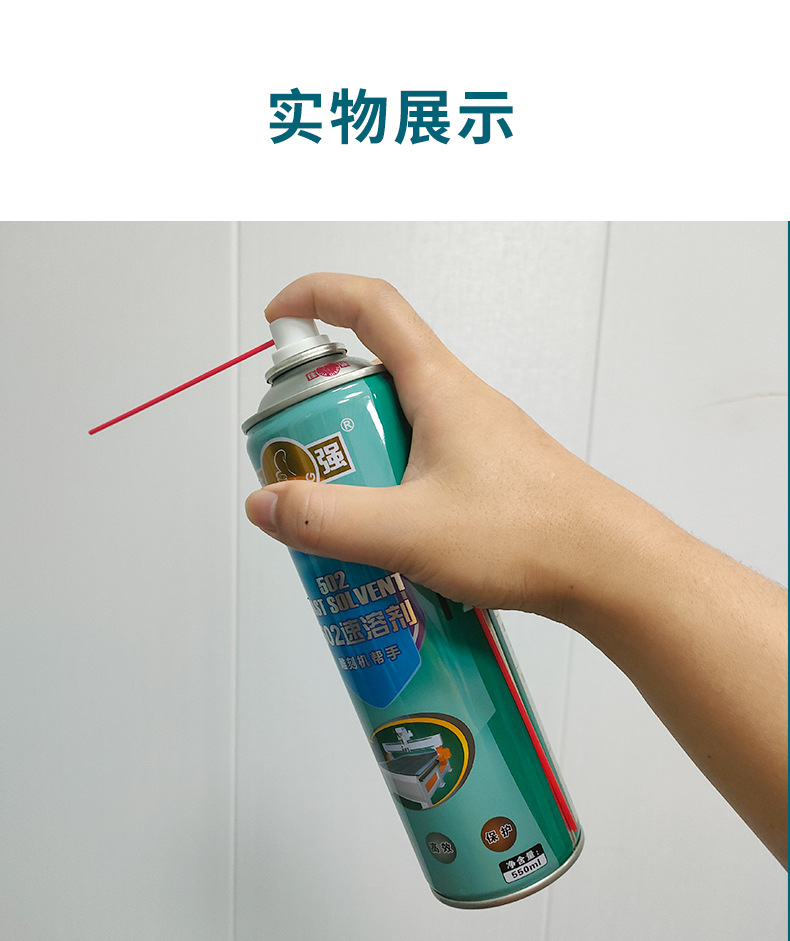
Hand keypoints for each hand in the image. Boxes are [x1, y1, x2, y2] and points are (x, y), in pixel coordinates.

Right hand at [245, 272, 638, 618]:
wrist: (609, 567)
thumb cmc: (529, 534)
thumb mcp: (409, 530)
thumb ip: (329, 519)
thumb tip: (266, 503)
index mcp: (437, 385)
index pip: (370, 306)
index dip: (316, 297)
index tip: (276, 320)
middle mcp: (455, 400)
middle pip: (370, 376)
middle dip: (323, 414)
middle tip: (304, 464)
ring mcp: (472, 438)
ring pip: (393, 427)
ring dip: (356, 461)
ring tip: (345, 520)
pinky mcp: (483, 476)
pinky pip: (418, 465)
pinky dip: (389, 491)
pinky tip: (389, 543)